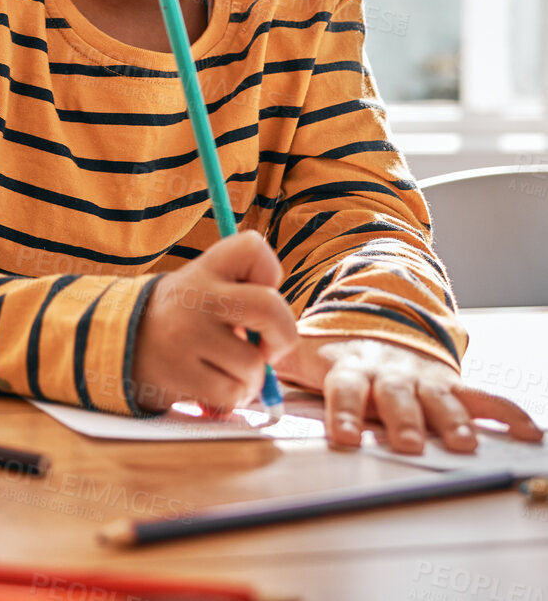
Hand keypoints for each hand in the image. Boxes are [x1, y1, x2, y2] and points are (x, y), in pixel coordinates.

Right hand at [128, 232, 298, 414]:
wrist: (115, 343)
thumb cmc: (177, 319)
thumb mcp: (198, 287)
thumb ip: (241, 295)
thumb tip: (281, 336)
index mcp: (203, 269)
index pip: (253, 248)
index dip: (269, 272)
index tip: (258, 292)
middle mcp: (195, 297)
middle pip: (271, 308)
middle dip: (283, 336)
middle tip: (268, 348)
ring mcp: (187, 335)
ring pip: (253, 364)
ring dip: (250, 378)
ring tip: (227, 370)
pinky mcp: (180, 372)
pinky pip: (232, 394)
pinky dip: (231, 398)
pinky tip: (214, 387)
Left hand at [276, 336, 544, 453]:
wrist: (376, 320)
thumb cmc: (333, 350)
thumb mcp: (299, 351)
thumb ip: (273, 363)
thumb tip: (244, 379)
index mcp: (347, 366)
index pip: (343, 389)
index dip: (343, 412)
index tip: (343, 436)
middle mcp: (387, 372)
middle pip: (394, 397)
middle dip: (403, 420)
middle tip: (409, 442)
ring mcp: (421, 377)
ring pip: (438, 398)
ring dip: (452, 420)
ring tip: (463, 443)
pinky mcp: (448, 381)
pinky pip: (481, 396)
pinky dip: (505, 413)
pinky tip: (526, 432)